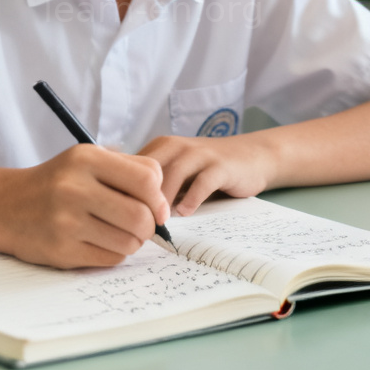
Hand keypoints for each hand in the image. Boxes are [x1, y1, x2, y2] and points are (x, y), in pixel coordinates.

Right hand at [0, 144, 168, 268]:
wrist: (5, 205)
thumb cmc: (57, 182)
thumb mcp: (87, 160)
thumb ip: (128, 170)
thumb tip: (164, 203)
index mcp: (86, 159)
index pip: (147, 179)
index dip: (159, 197)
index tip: (155, 206)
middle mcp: (75, 188)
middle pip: (141, 216)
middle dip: (149, 225)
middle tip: (141, 225)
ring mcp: (66, 221)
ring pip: (129, 242)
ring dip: (132, 241)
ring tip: (117, 232)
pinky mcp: (61, 250)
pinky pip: (111, 259)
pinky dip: (114, 253)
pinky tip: (99, 241)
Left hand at [137, 134, 277, 215]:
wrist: (249, 156)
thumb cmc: (205, 169)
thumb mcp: (176, 171)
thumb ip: (154, 185)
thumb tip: (124, 211)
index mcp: (162, 147)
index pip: (133, 166)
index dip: (124, 189)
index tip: (119, 214)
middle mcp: (178, 146)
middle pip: (150, 169)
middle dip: (141, 195)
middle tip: (135, 223)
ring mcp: (200, 154)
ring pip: (174, 173)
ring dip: (164, 199)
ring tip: (158, 222)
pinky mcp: (221, 166)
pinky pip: (203, 181)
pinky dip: (192, 198)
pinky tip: (185, 213)